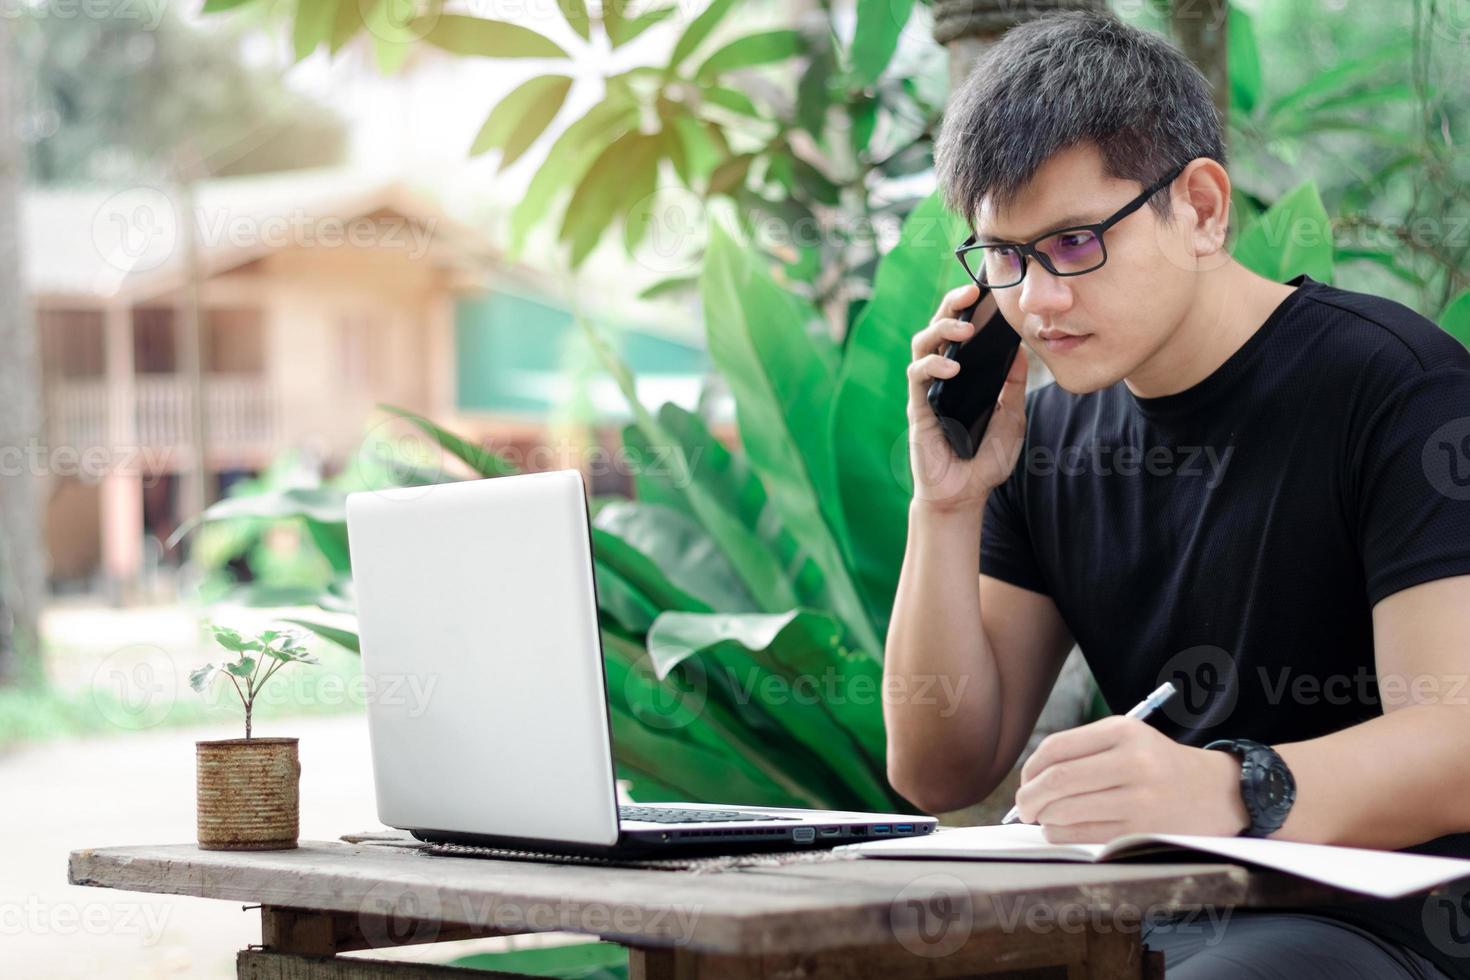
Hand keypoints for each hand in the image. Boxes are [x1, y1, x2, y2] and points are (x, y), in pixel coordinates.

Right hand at [906, 282, 1029, 514]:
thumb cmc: (985, 457)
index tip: (987, 290)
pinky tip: (951, 367)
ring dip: (940, 329)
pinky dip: (933, 365)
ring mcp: (927, 390)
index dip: (969, 308)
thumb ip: (1014, 386)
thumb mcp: (1012, 417)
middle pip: (938, 328)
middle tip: (970, 294)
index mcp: (964, 373)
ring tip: (963, 329)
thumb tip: (1022, 350)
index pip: (962, 332)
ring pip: (922, 344)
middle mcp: (941, 375)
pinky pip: (917, 377)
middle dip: (951, 305)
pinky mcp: (918, 407)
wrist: (965, 493)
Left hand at [1011, 716, 1250, 842]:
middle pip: (1058, 781)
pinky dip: (1059, 833)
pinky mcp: (1141, 830)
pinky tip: (1059, 829)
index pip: (1056, 749)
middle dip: (1028, 797)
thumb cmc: (1157, 764)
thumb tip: (1030, 777)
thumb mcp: (1127, 738)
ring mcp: (1138, 799)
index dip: (1030, 768)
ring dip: (1043, 817)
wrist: (1216, 792)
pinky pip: (1083, 834)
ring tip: (1042, 817)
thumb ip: (1081, 749)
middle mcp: (1132, 762)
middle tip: (1022, 807)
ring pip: (1066, 810)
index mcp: (1123, 731)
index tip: (1026, 780)